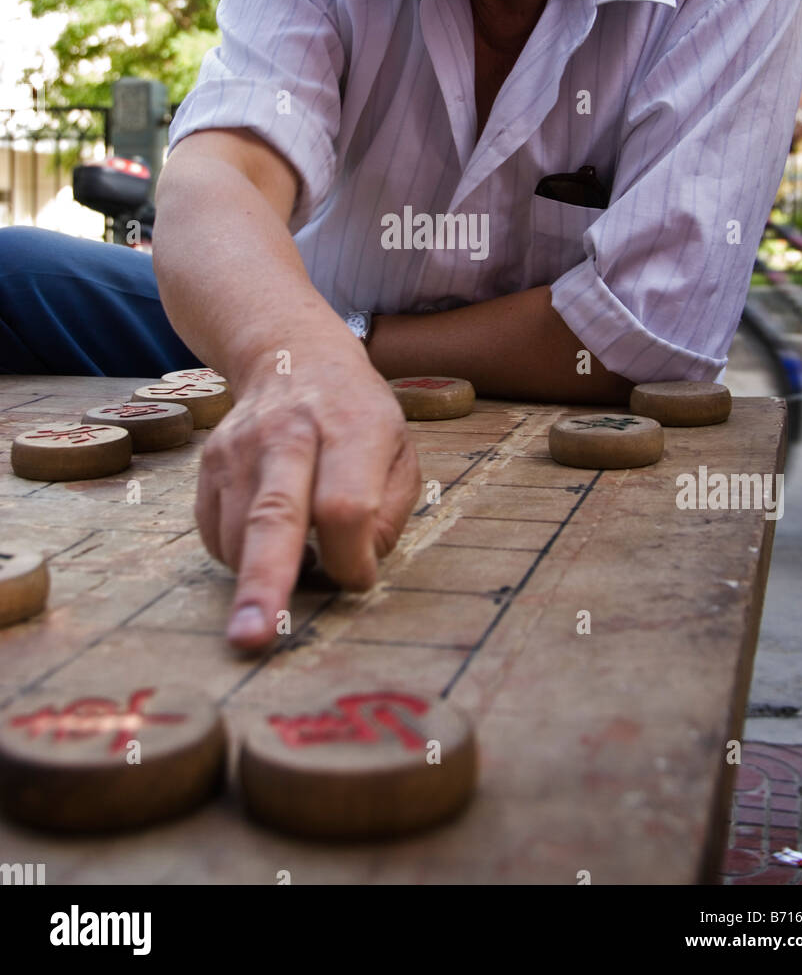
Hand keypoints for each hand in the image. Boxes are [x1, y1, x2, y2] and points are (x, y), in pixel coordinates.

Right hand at [194, 348, 420, 650]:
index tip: (357, 579)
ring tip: (291, 569)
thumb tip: (355, 568)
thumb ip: (388, 513)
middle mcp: (289, 435)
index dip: (352, 558)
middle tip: (254, 637)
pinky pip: (215, 533)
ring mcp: (240, 447)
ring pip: (239, 535)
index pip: (345, 506)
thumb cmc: (358, 416)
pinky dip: (239, 557)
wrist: (292, 357)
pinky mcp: (208, 463)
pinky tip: (266, 541)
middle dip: (265, 583)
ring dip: (261, 576)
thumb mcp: (400, 451)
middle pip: (275, 516)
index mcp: (351, 429)